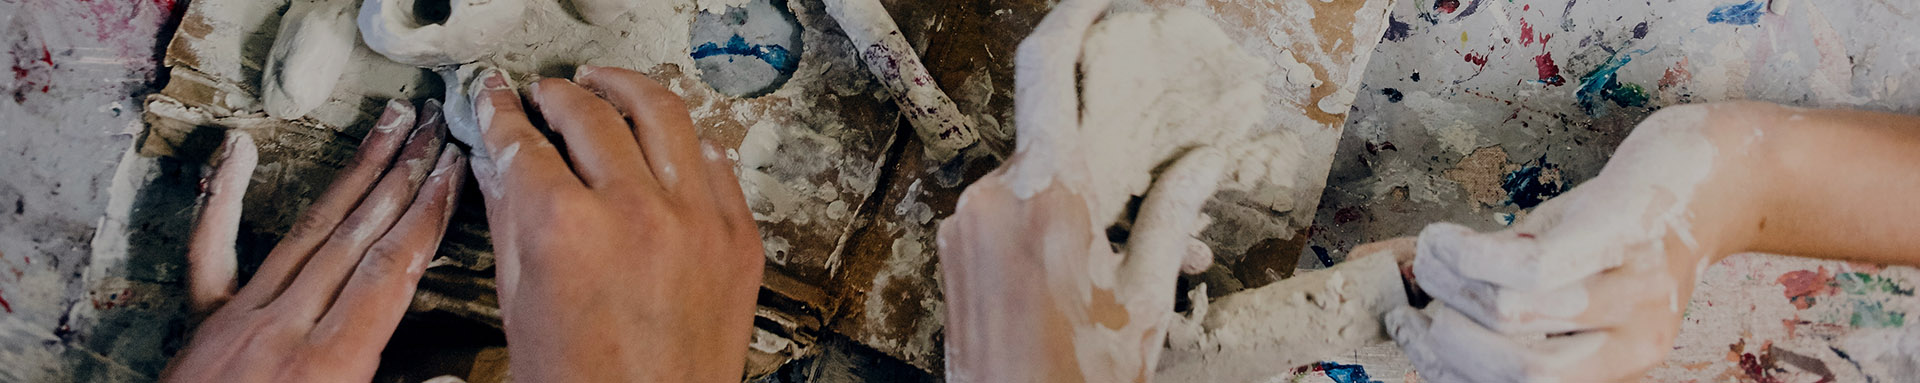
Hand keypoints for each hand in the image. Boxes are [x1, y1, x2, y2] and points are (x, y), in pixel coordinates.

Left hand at [164, 100, 465, 381]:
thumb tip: (452, 379)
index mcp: (328, 364)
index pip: (390, 269)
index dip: (428, 214)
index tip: (455, 167)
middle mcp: (284, 329)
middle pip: (356, 235)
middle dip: (402, 175)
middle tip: (436, 126)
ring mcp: (239, 320)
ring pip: (306, 232)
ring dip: (353, 174)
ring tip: (387, 127)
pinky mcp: (205, 325)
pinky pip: (212, 253)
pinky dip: (224, 199)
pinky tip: (240, 151)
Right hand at [463, 65, 761, 381]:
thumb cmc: (582, 382)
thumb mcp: (521, 299)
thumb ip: (511, 217)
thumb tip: (501, 161)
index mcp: (567, 229)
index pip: (525, 143)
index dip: (504, 113)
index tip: (500, 100)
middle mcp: (636, 213)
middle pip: (592, 116)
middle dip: (559, 96)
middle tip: (545, 94)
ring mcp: (697, 222)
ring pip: (665, 116)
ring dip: (626, 91)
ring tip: (605, 85)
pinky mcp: (739, 239)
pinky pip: (718, 163)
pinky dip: (688, 141)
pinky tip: (668, 137)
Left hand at [937, 0, 1228, 379]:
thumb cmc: (1074, 381)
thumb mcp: (1144, 301)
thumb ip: (1173, 219)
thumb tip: (1202, 163)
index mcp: (1043, 196)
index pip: (1049, 72)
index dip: (1075, 19)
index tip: (1102, 0)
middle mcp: (991, 200)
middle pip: (1056, 139)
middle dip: (1115, 155)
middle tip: (1169, 172)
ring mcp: (964, 228)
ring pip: (1038, 184)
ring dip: (1091, 204)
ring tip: (1151, 256)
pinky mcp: (954, 256)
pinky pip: (1010, 218)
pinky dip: (1057, 229)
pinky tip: (1098, 269)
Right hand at [1387, 104, 1771, 381]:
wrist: (1705, 174)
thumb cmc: (1613, 229)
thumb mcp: (1552, 273)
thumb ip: (1482, 289)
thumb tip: (1381, 279)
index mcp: (1616, 366)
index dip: (1447, 370)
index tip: (1407, 332)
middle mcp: (1634, 341)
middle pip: (1516, 369)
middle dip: (1444, 339)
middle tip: (1413, 303)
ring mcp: (1634, 289)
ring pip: (1514, 315)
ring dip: (1449, 285)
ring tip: (1431, 256)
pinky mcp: (1620, 234)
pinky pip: (1531, 268)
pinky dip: (1468, 257)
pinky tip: (1443, 238)